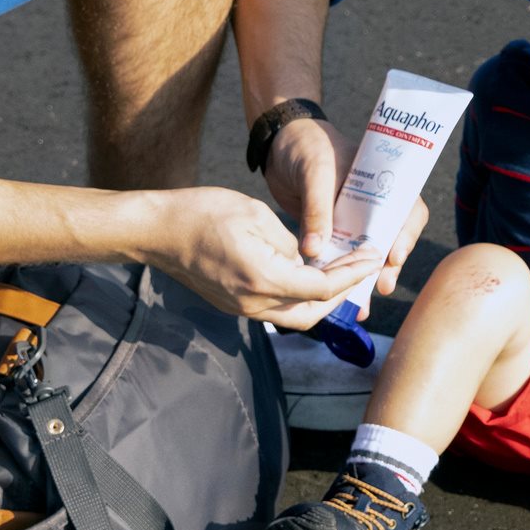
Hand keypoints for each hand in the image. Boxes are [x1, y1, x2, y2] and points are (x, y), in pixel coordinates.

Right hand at [138, 186, 379, 328]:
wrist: (157, 231)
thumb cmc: (203, 213)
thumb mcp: (257, 215)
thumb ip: (290, 242)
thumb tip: (310, 259)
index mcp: (263, 278)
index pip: (322, 288)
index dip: (352, 274)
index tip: (372, 257)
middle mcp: (253, 303)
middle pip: (313, 313)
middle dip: (342, 293)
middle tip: (360, 267)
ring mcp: (241, 309)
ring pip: (294, 316)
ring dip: (320, 298)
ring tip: (340, 271)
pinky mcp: (232, 305)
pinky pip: (274, 309)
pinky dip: (298, 296)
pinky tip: (308, 273)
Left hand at [260, 115, 424, 295]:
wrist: (279, 143)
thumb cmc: (306, 145)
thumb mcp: (315, 172)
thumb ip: (317, 209)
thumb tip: (314, 250)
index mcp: (383, 183)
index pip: (407, 211)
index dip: (406, 235)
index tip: (393, 255)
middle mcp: (373, 204)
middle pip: (391, 239)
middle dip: (389, 266)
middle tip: (382, 287)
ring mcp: (353, 220)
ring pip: (366, 254)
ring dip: (366, 279)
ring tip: (361, 306)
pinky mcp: (333, 231)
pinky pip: (342, 257)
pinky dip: (341, 277)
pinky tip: (337, 298)